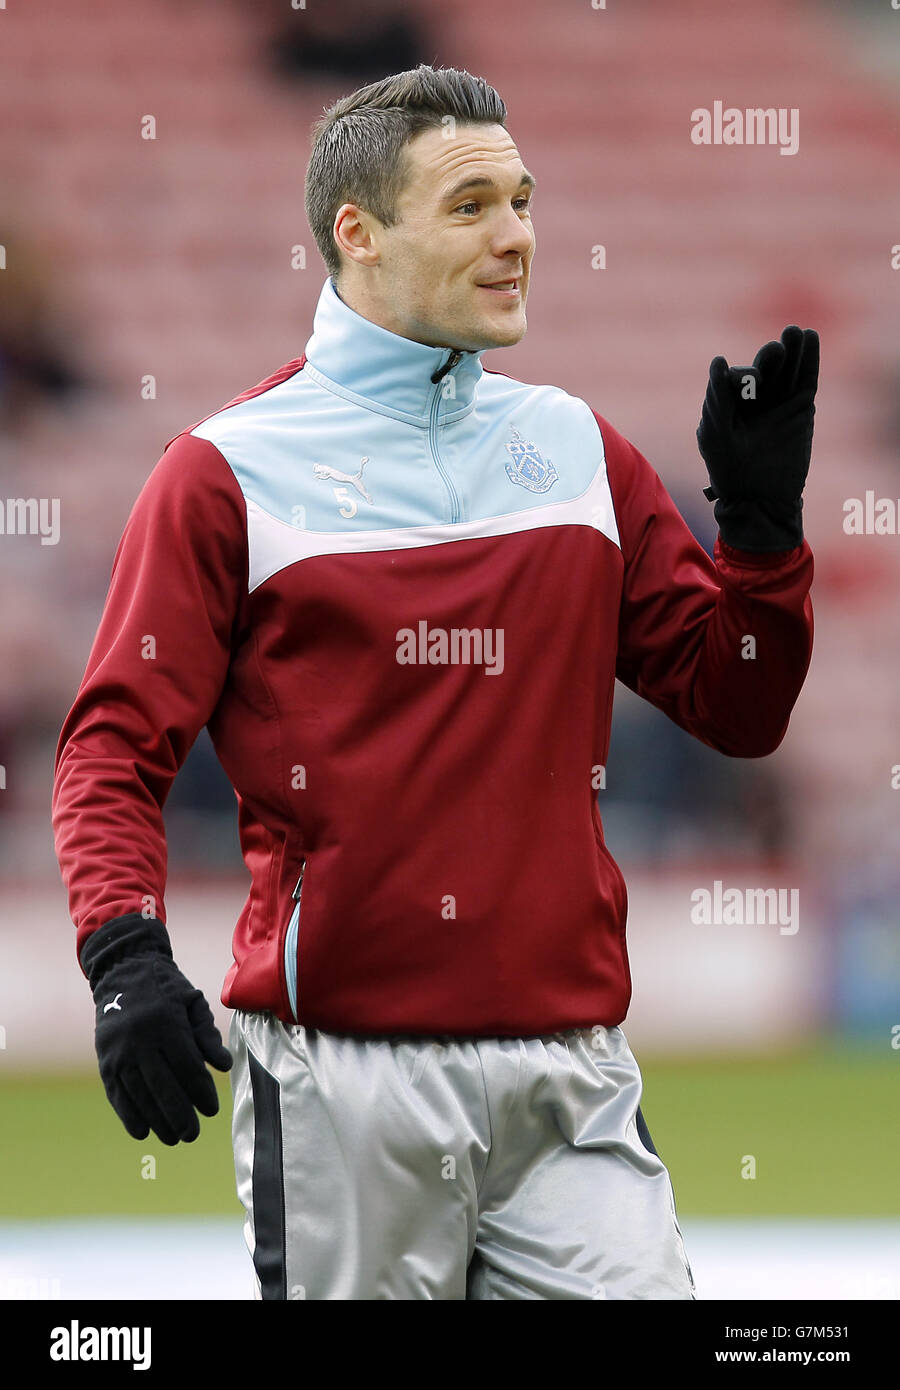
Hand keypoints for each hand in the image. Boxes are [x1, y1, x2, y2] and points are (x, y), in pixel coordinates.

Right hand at [80, 914, 231, 1144]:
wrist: (122, 972)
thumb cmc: (167, 988)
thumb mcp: (192, 1002)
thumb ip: (207, 1035)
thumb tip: (224, 1066)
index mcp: (167, 1022)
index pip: (187, 1067)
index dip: (201, 1092)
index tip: (212, 1111)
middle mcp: (140, 1039)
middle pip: (163, 1087)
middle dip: (180, 1114)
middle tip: (193, 1134)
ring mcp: (119, 1051)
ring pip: (139, 1095)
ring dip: (156, 1120)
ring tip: (173, 1137)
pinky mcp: (104, 1061)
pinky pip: (116, 1094)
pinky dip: (129, 1115)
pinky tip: (143, 1131)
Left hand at [697, 325, 818, 550]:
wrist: (760, 499)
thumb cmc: (730, 470)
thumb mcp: (717, 433)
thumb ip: (718, 398)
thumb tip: (719, 359)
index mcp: (730, 404)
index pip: (737, 378)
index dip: (740, 375)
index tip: (737, 376)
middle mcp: (755, 401)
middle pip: (765, 368)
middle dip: (769, 357)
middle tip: (773, 350)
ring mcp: (779, 403)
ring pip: (787, 369)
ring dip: (791, 349)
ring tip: (793, 331)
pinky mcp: (800, 409)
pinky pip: (806, 379)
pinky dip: (809, 358)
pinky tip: (810, 337)